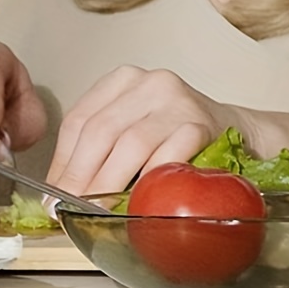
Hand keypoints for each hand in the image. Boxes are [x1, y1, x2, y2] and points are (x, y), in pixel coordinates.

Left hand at [47, 65, 239, 195]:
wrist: (236, 131)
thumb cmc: (177, 134)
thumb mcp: (131, 128)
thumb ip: (99, 150)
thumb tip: (60, 191)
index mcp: (121, 81)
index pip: (79, 121)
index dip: (63, 161)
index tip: (52, 193)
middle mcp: (147, 83)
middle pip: (100, 131)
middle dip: (81, 175)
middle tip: (69, 205)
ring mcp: (176, 100)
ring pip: (131, 143)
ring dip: (109, 182)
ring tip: (96, 207)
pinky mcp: (201, 123)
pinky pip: (169, 156)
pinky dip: (149, 182)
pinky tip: (137, 201)